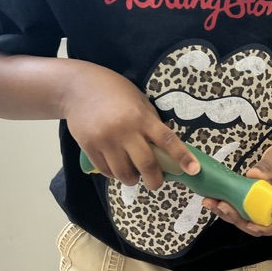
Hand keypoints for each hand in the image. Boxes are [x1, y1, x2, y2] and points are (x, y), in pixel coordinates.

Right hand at [61, 62, 198, 187]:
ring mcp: (105, 140)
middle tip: (155, 182)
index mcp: (142, 117)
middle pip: (146, 165)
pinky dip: (114, 174)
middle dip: (155, 180)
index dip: (182, 157)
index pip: (167, 140)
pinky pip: (106, 171)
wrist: (77, 87)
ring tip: (133, 174)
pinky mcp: (88, 147)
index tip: (194, 170)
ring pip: (124, 173)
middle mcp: (125, 130)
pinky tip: (116, 168)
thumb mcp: (139, 101)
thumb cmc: (115, 92)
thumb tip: (164, 150)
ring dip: (132, 179)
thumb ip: (150, 123)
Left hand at [201, 142, 271, 236]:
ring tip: (210, 202)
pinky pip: (241, 209)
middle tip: (220, 205)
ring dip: (227, 214)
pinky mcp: (255, 202)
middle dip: (236, 218)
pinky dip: (227, 205)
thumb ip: (270, 165)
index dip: (263, 228)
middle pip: (257, 223)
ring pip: (246, 218)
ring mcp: (264, 207)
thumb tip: (252, 175)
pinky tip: (213, 198)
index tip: (248, 224)